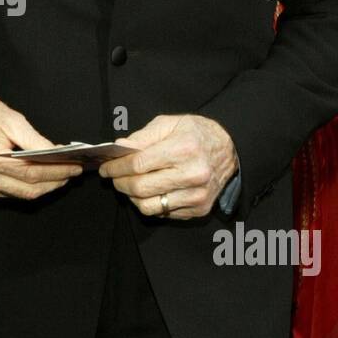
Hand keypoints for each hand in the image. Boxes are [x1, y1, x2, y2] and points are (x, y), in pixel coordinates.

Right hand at [0, 92, 82, 199]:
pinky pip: (10, 193)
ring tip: (61, 175)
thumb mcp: (12, 119)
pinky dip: (28, 187)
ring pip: (20, 195)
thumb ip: (36, 140)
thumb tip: (57, 154)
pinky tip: (41, 177)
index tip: (74, 167)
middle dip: (54, 181)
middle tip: (72, 172)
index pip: (31, 172)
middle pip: (28, 189)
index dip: (56, 171)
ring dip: (44, 186)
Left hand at [98, 113, 237, 218]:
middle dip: (120, 183)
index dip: (116, 168)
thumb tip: (119, 148)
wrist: (231, 149)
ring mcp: (197, 195)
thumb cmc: (197, 134)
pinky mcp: (199, 209)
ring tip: (131, 185)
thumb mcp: (170, 124)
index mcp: (183, 149)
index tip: (106, 168)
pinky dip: (150, 203)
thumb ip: (142, 137)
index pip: (138, 165)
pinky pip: (163, 213)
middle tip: (114, 177)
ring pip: (148, 206)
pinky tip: (151, 191)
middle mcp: (193, 174)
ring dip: (132, 197)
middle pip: (140, 188)